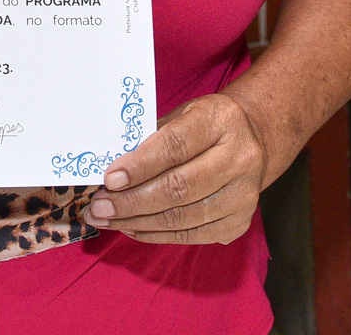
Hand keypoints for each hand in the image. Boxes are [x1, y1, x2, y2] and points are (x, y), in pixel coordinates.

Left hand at [84, 91, 283, 244]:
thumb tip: (111, 170)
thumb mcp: (182, 115)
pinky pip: (191, 235)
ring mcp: (244, 195)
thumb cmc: (204, 126)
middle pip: (179, 187)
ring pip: (183, 217)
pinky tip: (132, 227)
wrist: (251, 140)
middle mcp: (241, 158)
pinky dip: (156, 234)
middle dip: (132, 201)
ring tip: (107, 219)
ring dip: (138, 222)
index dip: (140, 165)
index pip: (176, 146)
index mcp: (222, 121)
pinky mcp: (240, 223)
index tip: (109, 179)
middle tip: (99, 207)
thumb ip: (152, 138)